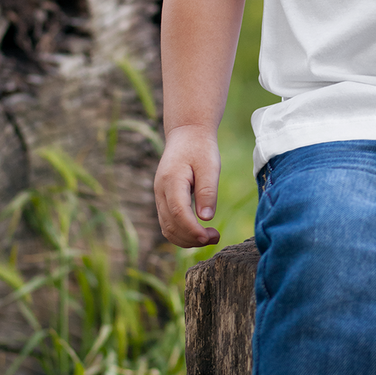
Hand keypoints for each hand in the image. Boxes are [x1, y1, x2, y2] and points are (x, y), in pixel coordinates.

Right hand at [154, 125, 221, 247]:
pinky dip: (182, 233)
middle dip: (192, 238)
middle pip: (170, 225)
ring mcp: (159, 196)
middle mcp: (160, 191)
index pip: (178, 213)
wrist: (186, 135)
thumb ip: (207, 191)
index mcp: (171, 180)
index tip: (210, 237)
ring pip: (167, 228)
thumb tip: (206, 218)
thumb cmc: (200, 148)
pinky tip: (199, 233)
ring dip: (187, 239)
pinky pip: (168, 223)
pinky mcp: (163, 200)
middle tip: (216, 237)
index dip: (193, 230)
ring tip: (211, 237)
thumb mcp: (210, 166)